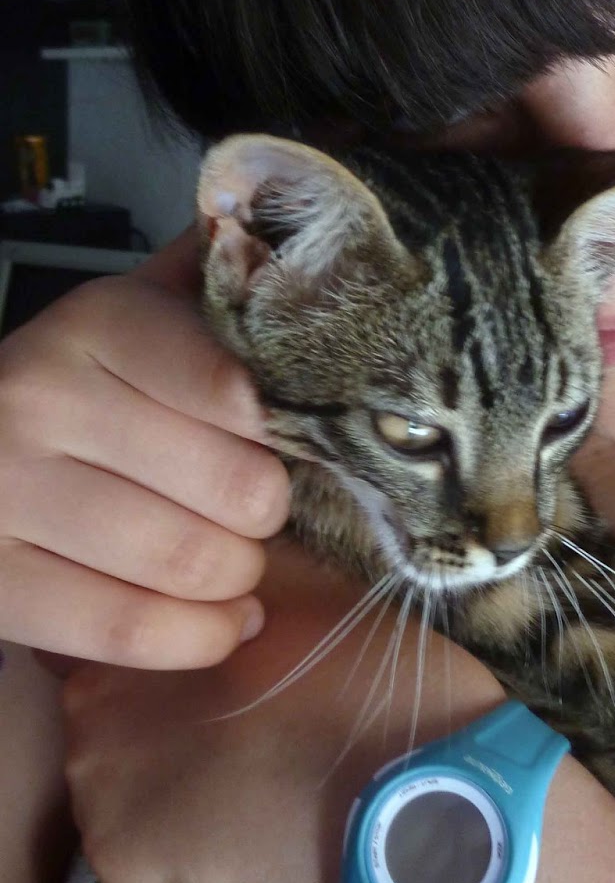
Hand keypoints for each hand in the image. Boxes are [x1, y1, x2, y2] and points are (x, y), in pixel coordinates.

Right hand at [0, 229, 288, 666]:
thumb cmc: (83, 377)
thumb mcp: (143, 309)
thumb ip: (221, 283)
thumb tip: (315, 246)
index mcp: (97, 324)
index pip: (240, 391)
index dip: (293, 431)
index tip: (301, 440)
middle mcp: (42, 400)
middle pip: (238, 488)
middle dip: (271, 511)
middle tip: (263, 508)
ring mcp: (6, 494)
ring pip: (193, 564)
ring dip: (240, 577)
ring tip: (238, 561)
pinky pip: (129, 629)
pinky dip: (199, 636)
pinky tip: (220, 618)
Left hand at [62, 540, 505, 882]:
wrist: (392, 785)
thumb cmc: (348, 671)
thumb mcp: (295, 581)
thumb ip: (235, 573)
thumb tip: (222, 560)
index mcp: (123, 650)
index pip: (127, 659)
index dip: (181, 668)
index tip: (232, 677)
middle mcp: (86, 730)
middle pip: (123, 734)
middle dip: (175, 734)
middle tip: (253, 735)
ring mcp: (102, 813)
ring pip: (139, 806)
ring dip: (185, 800)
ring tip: (261, 793)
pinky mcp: (131, 882)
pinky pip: (160, 872)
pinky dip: (200, 867)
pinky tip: (257, 845)